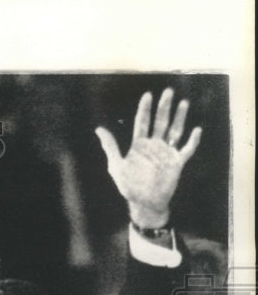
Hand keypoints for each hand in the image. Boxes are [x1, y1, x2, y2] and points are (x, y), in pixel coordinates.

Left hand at [95, 88, 201, 226]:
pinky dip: (192, 140)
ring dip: (180, 118)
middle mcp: (154, 145)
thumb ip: (110, 147)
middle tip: (168, 91)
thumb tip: (98, 128)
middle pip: (160, 122)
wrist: (144, 203)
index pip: (142, 122)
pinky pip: (187, 149)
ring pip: (175, 131)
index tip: (148, 94)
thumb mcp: (116, 165)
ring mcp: (166, 153)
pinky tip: (196, 130)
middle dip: (164, 107)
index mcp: (139, 145)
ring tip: (184, 103)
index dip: (145, 109)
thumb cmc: (128, 185)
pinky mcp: (177, 162)